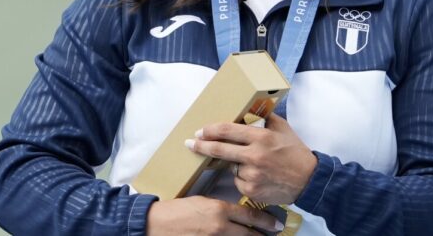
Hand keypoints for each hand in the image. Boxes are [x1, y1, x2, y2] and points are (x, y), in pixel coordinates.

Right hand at [146, 196, 282, 234]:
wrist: (156, 224)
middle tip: (274, 234)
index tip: (277, 224)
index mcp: (219, 210)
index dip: (266, 222)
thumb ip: (220, 207)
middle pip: (249, 234)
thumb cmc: (178, 209)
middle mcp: (220, 226)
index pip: (250, 216)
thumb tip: (234, 213)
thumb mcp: (202, 201)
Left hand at [187, 113, 316, 203]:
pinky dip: (243, 179)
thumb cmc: (295, 152)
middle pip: (219, 150)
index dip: (210, 130)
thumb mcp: (282, 128)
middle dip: (201, 146)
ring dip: (236, 165)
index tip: (199, 131)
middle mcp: (255, 155)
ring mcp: (252, 174)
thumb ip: (265, 117)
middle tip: (190, 143)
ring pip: (231, 168)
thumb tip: (249, 109)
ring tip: (256, 165)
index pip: (228, 131)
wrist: (309, 180)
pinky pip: (238, 182)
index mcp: (261, 137)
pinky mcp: (252, 190)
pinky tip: (258, 176)